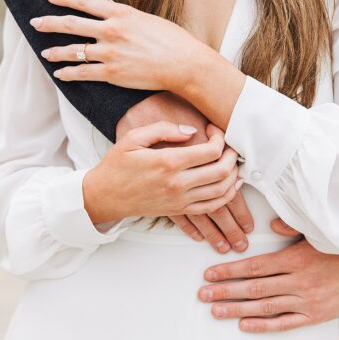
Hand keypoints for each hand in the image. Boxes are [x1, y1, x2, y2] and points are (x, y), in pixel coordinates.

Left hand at [34, 0, 207, 91]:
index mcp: (120, 13)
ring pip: (72, 51)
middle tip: (34, 22)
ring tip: (44, 53)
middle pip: (71, 24)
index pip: (84, 2)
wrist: (183, 63)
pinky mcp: (111, 73)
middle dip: (49, 23)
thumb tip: (109, 11)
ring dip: (55, 52)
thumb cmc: (170, 40)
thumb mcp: (145, 19)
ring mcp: (109, 52)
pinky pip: (82, 73)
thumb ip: (124, 17)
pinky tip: (59, 74)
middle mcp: (111, 30)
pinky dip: (67, 73)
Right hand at [83, 122, 241, 225]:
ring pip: (222, 190)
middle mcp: (177, 183)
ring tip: (230, 161)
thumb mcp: (133, 138)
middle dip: (233, 154)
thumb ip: (163, 129)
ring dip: (233, 174)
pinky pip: (213, 206)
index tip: (213, 129)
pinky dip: (227, 195)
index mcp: (168, 162)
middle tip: (228, 144)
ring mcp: (180, 200)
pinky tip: (230, 184)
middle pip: (223, 170)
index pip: (211, 151)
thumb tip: (192, 131)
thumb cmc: (116, 165)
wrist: (104, 196)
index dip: (220, 137)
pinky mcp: (179, 210)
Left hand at [198, 218, 338, 331]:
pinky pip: (285, 323)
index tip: (209, 274)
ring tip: (216, 311)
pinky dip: (264, 325)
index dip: (229, 271)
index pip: (254, 267)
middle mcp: (298, 282)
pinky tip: (244, 325)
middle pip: (254, 288)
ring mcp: (306, 301)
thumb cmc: (337, 250)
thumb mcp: (315, 233)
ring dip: (238, 309)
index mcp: (294, 260)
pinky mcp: (314, 316)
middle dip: (225, 291)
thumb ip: (290, 226)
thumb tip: (269, 224)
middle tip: (203, 294)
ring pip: (265, 307)